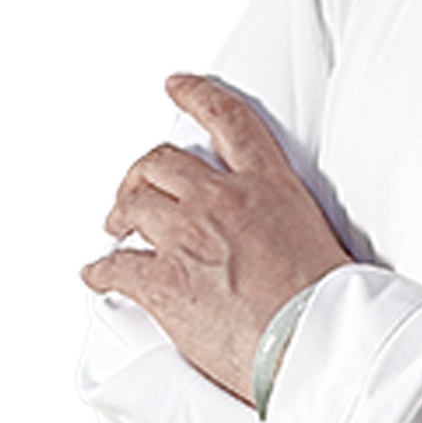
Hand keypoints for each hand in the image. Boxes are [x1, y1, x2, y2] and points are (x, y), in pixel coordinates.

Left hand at [81, 74, 352, 404]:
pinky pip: (116, 266)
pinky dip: (101, 269)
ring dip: (119, 214)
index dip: (196, 95)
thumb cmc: (323, 295)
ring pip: (133, 205)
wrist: (313, 336)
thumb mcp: (311, 226)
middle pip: (161, 163)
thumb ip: (277, 211)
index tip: (178, 85)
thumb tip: (266, 225)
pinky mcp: (165, 282)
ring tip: (116, 225)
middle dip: (141, 173)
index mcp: (266, 181)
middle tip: (135, 186)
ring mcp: (189, 238)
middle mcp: (222, 199)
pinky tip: (98, 273)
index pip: (226, 118)